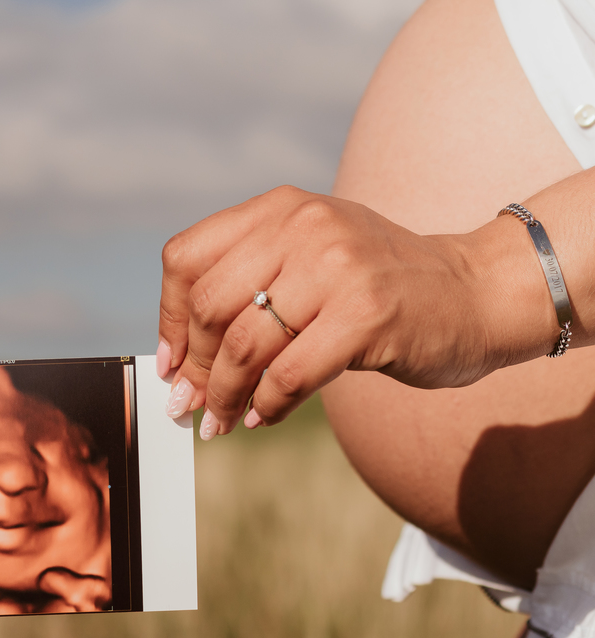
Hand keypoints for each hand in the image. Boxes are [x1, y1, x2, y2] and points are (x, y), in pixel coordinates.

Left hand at [156, 186, 557, 436]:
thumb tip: (181, 364)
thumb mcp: (309, 259)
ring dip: (224, 395)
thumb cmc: (379, 288)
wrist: (476, 292)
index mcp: (279, 209)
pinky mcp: (367, 315)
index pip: (186, 258)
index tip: (169, 363)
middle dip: (195, 367)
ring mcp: (338, 268)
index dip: (169, 319)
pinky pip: (290, 374)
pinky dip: (267, 404)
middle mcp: (304, 227)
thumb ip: (250, 288)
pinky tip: (263, 417)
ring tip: (220, 421)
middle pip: (210, 306)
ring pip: (246, 344)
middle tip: (191, 404)